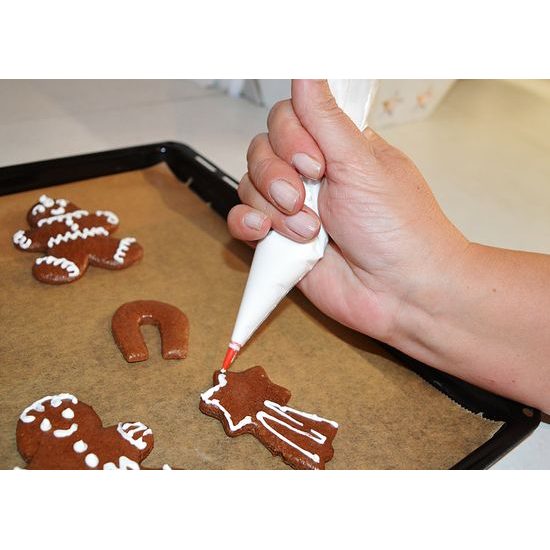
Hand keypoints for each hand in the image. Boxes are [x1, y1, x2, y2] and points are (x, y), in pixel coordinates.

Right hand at [227, 80, 467, 342]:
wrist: (402, 292)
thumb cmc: (400, 231)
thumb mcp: (363, 164)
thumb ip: (326, 120)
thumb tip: (307, 73)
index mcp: (337, 149)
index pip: (288, 118)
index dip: (290, 137)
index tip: (315, 162)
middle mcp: (313, 176)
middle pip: (262, 150)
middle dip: (278, 175)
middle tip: (308, 196)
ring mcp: (294, 209)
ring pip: (250, 185)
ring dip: (274, 207)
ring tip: (308, 229)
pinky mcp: (281, 242)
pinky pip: (243, 220)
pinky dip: (248, 223)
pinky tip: (267, 231)